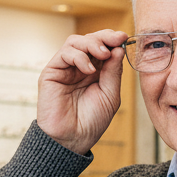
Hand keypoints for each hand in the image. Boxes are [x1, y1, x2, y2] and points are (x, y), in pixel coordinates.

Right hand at [37, 29, 126, 154]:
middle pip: (89, 39)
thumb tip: (118, 48)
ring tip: (103, 54)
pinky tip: (89, 69)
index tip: (124, 37)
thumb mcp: (110, 95)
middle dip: (104, 36)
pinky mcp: (51, 73)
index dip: (112, 39)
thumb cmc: (92, 122)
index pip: (102, 46)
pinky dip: (79, 57)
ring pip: (75, 42)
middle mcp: (79, 67)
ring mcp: (65, 69)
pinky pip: (64, 54)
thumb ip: (113, 72)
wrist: (72, 139)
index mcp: (95, 71)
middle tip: (116, 40)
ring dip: (92, 43)